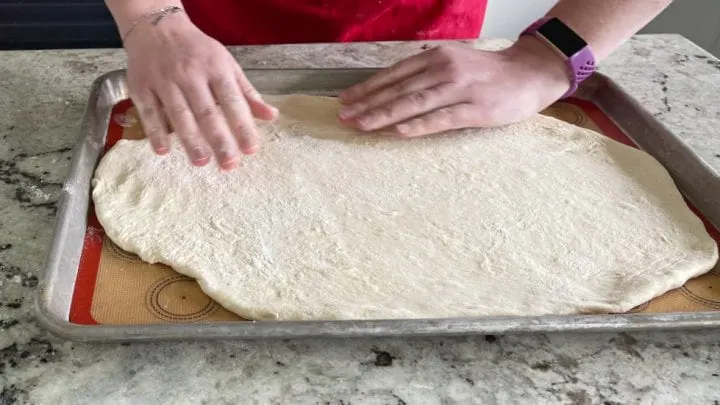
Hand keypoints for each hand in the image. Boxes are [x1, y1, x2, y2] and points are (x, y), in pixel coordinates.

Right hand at [124, 13, 276, 169]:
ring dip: (190, 140)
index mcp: (216, 69)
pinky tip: (163, 150)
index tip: (251, 149)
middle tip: (229, 164)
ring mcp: (164, 80)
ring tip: (201, 161)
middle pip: (207, 112)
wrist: (157, 26)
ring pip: (179, 114)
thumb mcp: (227, 65)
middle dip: (219, 140)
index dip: (242, 126)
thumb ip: (248, 94)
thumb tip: (272, 116)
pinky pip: (149, 112)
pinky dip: (155, 131)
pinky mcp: (142, 87)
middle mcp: (190, 75)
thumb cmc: (199, 51)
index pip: (232, 101)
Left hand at [338, 37, 571, 136]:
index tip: (345, 100)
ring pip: (414, 103)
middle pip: (398, 90)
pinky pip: (441, 118)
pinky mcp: (475, 110)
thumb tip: (393, 90)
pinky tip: (398, 132)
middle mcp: (444, 71)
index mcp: (436, 59)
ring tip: (361, 125)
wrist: (530, 72)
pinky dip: (418, 125)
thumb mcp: (454, 64)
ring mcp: (459, 90)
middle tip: (343, 117)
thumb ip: (426, 74)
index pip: (393, 75)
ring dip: (383, 114)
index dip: (367, 88)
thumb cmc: (488, 74)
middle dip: (367, 104)